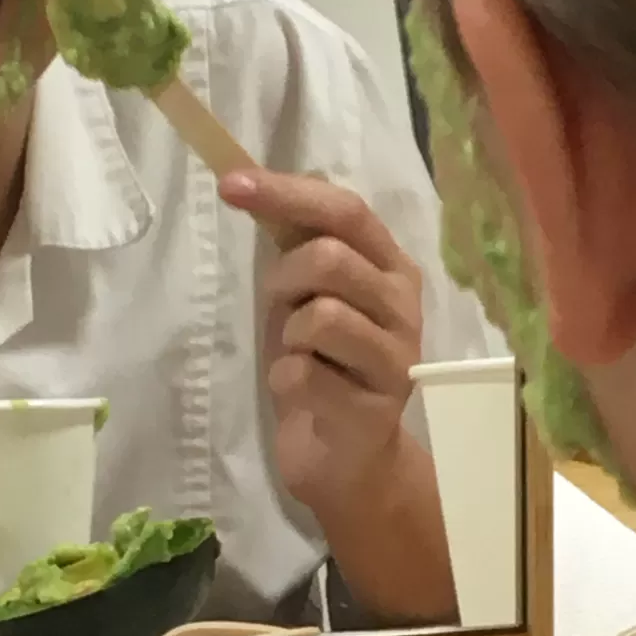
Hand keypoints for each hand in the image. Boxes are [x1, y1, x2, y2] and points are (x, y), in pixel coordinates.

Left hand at [220, 169, 423, 513]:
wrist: (344, 457)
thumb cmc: (323, 363)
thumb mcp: (307, 293)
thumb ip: (298, 241)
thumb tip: (251, 178)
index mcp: (391, 266)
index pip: (347, 211)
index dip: (288, 193)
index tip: (230, 184)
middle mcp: (405, 306)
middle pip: (330, 258)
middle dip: (285, 278)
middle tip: (282, 308)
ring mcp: (397, 359)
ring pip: (320, 316)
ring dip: (288, 334)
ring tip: (301, 354)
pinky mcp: (375, 410)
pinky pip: (303, 374)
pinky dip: (285, 381)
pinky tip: (305, 395)